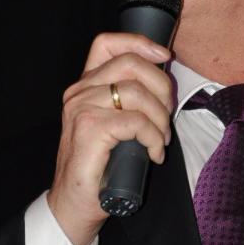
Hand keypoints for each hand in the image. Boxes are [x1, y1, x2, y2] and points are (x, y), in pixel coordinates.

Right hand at [47, 33, 172, 244]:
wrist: (75, 202)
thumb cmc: (101, 165)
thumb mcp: (116, 123)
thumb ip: (129, 100)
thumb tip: (165, 87)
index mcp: (86, 85)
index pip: (107, 43)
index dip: (139, 42)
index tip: (164, 56)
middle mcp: (80, 91)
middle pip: (131, 63)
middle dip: (162, 86)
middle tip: (168, 114)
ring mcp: (81, 108)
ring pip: (137, 93)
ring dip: (160, 117)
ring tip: (161, 139)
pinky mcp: (89, 129)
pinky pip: (136, 121)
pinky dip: (153, 137)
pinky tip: (154, 152)